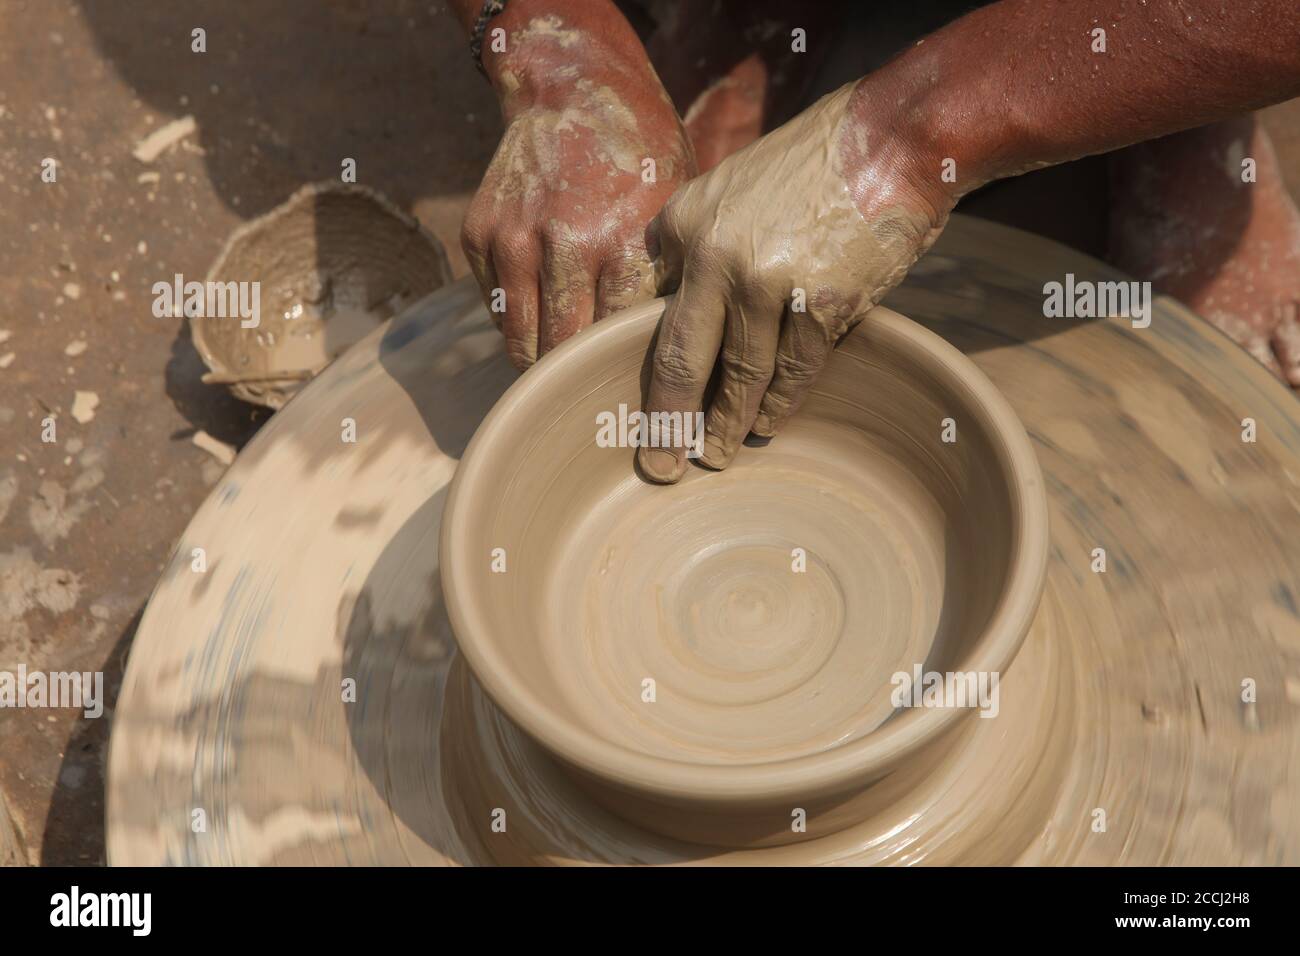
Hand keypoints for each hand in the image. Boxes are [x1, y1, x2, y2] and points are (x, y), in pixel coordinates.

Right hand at [462, 38, 695, 369]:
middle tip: (598, 391)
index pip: (615, 342)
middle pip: (564, 353)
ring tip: (569, 368)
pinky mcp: (479, 234)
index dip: (623, 371)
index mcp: (622, 242)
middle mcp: (562, 245)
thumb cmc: (640, 156)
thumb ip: (671, 278)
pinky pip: (498, 311)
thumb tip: (682, 357)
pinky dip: (519, 321)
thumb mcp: (676, 210)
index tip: (633, 393)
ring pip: (522, 344)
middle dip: (581, 378)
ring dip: (544, 362)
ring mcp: (512, 239)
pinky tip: (545, 310)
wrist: (572, 87)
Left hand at [637, 82, 952, 482]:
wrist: (888, 140)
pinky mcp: (821, 301)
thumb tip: (671, 309)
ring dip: (728, 424)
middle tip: (658, 466)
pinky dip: (780, 404)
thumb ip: (696, 244)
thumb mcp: (729, 189)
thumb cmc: (808, 168)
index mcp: (684, 225)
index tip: (635, 412)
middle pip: (681, 359)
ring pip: (740, 375)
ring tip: (717, 455)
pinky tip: (769, 424)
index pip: (648, 315)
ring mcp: (768, 280)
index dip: (640, 370)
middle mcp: (716, 254)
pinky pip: (793, 370)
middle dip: (667, 422)